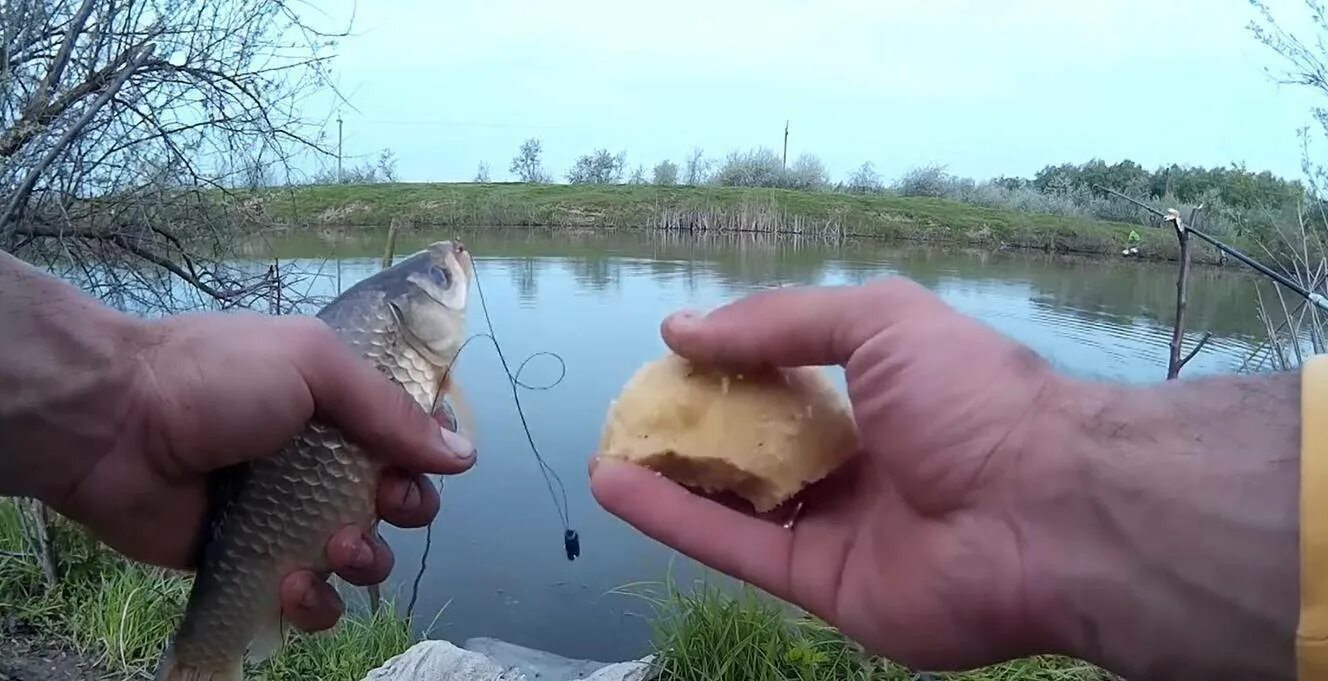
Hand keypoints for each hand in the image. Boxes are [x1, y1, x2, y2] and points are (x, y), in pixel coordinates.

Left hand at [47, 311, 475, 633]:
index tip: (422, 464)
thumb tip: (464, 455)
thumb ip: (388, 410)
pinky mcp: (252, 564)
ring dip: (365, 561)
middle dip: (404, 511)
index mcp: (337, 406)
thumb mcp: (312, 364)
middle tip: (379, 505)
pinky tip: (295, 587)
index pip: (408, 438)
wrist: (110, 423)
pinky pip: (308, 599)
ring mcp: (287, 515)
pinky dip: (316, 604)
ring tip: (334, 549)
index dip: (427, 457)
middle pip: (397, 502)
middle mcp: (320, 462)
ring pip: (361, 556)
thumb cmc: (213, 377)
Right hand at [591, 277, 1061, 668]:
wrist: (1044, 511)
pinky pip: (737, 548)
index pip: (792, 379)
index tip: (675, 355)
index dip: (733, 367)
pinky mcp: (823, 584)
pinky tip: (616, 486)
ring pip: (739, 500)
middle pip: (760, 443)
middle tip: (633, 408)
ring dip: (671, 474)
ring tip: (608, 447)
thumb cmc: (971, 398)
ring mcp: (842, 526)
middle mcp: (861, 462)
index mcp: (885, 395)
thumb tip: (682, 326)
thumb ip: (778, 321)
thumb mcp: (878, 321)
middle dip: (696, 425)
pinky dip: (673, 519)